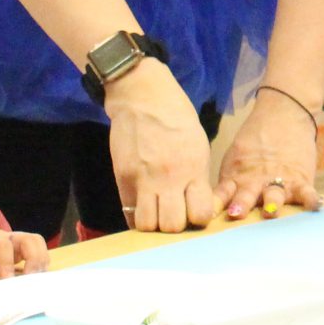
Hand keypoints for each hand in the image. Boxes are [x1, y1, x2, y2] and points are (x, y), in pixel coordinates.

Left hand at [0, 222, 49, 284]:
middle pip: (31, 239)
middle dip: (35, 259)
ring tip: (36, 283)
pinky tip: (35, 283)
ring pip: (38, 244)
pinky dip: (41, 266)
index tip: (7, 281)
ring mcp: (16, 244)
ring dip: (42, 262)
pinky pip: (38, 253)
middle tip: (30, 281)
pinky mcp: (20, 252)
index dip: (8, 262)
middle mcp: (7, 238)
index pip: (4, 245)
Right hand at [102, 61, 218, 232]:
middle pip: (172, 226)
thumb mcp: (198, 145)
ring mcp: (143, 180)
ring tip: (157, 212)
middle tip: (175, 213)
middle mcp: (169, 178)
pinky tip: (142, 207)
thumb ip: (197, 177)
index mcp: (193, 168)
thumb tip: (195, 205)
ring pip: (147, 225)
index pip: (200, 214)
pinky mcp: (123, 178)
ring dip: (153, 224)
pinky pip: (128, 213)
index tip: (195, 212)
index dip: (198, 219)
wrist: (143, 97)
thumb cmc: (177, 118)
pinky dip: (136, 216)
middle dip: (175, 226)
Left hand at [216, 89, 323, 218]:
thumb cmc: (255, 141)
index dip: (214, 205)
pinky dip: (310, 199)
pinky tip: (313, 205)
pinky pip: (306, 192)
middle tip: (236, 212)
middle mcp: (256, 183)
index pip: (221, 194)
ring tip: (271, 211)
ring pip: (274, 196)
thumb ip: (229, 184)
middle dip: (241, 205)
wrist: (284, 113)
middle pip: (246, 197)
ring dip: (271, 204)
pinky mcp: (300, 179)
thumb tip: (216, 210)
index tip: (207, 215)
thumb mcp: (236, 158)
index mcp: (236, 177)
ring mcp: (279, 181)